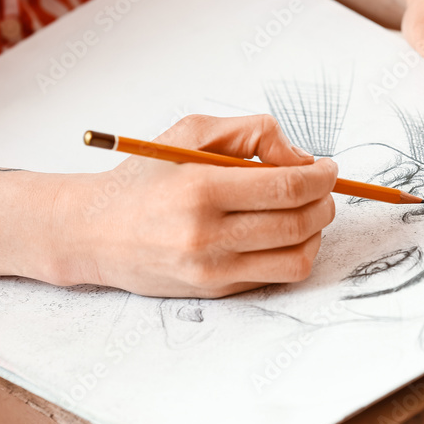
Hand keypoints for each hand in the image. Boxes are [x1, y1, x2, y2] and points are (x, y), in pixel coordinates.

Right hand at [62, 114, 337, 297]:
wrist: (95, 232)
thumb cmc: (146, 177)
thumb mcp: (192, 132)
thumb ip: (253, 133)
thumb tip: (303, 160)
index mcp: (200, 189)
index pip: (287, 187)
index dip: (322, 177)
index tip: (329, 170)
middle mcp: (206, 236)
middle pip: (299, 223)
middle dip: (325, 202)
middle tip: (323, 188)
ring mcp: (212, 270)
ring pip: (298, 257)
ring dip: (316, 231)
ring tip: (306, 211)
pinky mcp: (216, 291)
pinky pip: (277, 275)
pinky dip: (294, 252)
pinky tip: (282, 232)